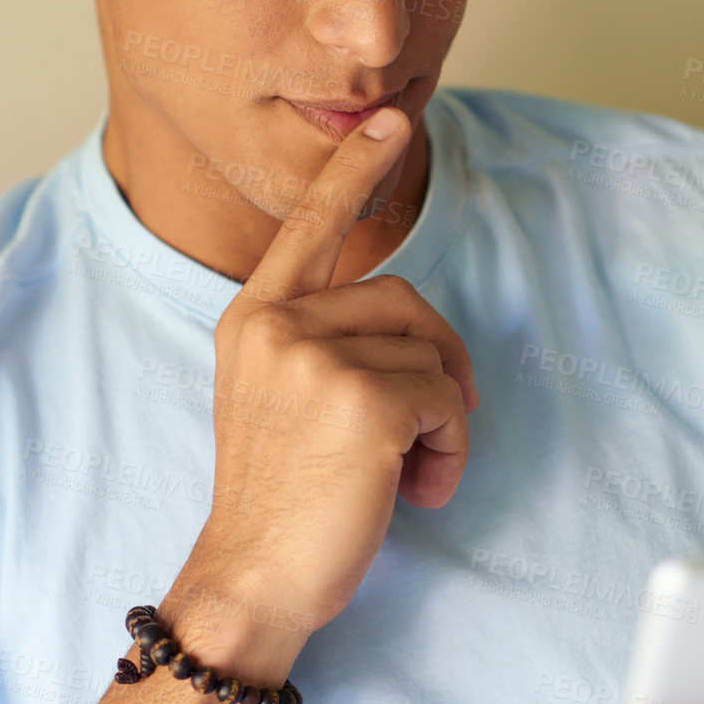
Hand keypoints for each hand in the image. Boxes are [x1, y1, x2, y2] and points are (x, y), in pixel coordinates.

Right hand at [162, 106, 477, 663]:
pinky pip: (448, 400)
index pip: (310, 227)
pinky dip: (452, 449)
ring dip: (443, 422)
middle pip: (406, 299)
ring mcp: (317, 360)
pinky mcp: (364, 402)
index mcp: (252, 320)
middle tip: (434, 427)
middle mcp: (277, 326)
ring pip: (433, 357)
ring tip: (407, 473)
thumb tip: (418, 337)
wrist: (252, 581)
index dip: (353, 172)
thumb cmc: (279, 502)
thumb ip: (323, 347)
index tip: (389, 122)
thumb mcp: (280, 401)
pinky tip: (418, 488)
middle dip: (438, 362)